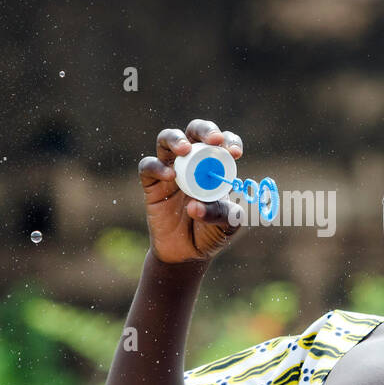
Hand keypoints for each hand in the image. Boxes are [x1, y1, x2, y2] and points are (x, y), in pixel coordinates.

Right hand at [138, 120, 245, 263]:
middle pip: (194, 131)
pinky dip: (157, 167)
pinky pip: (148, 166)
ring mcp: (171, 170)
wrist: (186, 254)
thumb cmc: (211, 233)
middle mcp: (193, 162)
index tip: (235, 153)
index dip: (230, 141)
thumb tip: (195, 205)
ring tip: (184, 150)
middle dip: (205, 130)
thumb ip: (220, 213)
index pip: (223, 143)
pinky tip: (170, 176)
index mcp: (216, 166)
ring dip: (176, 139)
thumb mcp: (226, 225)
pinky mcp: (152, 184)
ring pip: (166, 140)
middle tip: (214, 141)